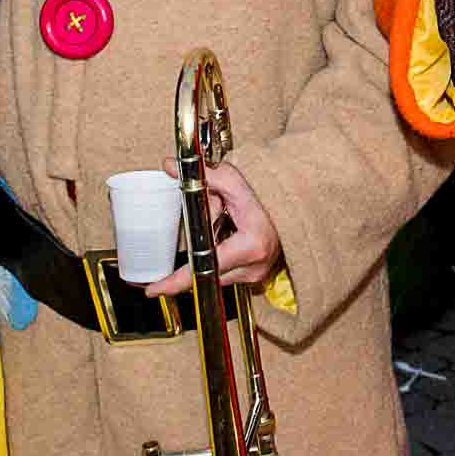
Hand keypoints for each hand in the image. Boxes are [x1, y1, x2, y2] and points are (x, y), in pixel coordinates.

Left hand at [146, 160, 281, 295]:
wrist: (300, 203)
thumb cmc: (273, 195)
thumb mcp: (237, 183)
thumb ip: (204, 176)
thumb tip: (170, 166)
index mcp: (250, 247)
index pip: (203, 267)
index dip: (175, 281)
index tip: (154, 289)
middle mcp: (253, 267)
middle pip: (206, 266)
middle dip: (201, 242)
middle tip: (220, 216)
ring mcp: (256, 274)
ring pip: (214, 267)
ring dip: (212, 247)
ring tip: (231, 222)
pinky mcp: (255, 275)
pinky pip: (226, 268)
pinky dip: (223, 251)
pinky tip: (234, 233)